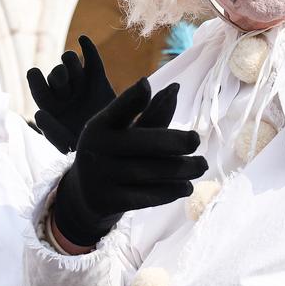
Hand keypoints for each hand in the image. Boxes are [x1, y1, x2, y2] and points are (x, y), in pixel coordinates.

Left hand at [27, 35, 115, 153]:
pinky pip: (91, 58)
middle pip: (55, 71)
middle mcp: (62, 92)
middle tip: (67, 93)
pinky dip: (87, 47)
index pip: (36, 83)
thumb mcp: (68, 148)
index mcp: (49, 106)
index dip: (36, 79)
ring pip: (69, 61)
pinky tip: (82, 39)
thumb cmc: (86, 151)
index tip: (39, 80)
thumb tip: (38, 113)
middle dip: (59, 77)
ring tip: (79, 82)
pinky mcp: (98, 79)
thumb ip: (52, 133)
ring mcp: (80, 84)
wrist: (116, 148)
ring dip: (71, 65)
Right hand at [50, 80, 205, 249]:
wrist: (84, 197)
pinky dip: (169, 191)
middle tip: (196, 139)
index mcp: (99, 126)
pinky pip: (145, 197)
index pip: (118, 110)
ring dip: (181, 169)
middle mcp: (96, 148)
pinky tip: (186, 187)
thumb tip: (175, 88)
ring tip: (200, 166)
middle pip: (141, 143)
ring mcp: (99, 176)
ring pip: (149, 171)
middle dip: (174, 141)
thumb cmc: (114, 156)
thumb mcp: (123, 133)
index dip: (131, 98)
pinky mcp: (107, 201)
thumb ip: (150, 115)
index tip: (146, 84)